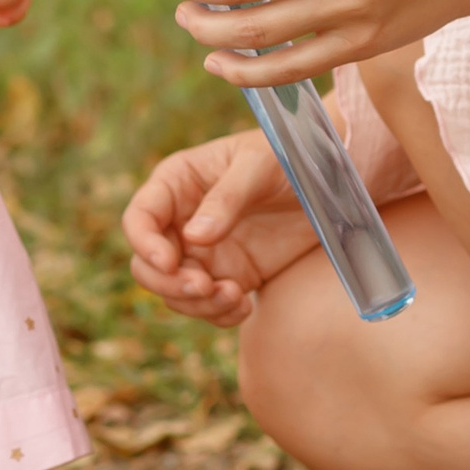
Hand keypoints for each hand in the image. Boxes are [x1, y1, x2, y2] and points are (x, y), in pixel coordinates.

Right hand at [122, 128, 319, 327]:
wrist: (329, 178)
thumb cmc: (288, 155)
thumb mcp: (259, 166)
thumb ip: (226, 198)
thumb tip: (194, 237)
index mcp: (178, 184)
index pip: (140, 218)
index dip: (144, 244)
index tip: (169, 262)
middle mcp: (182, 221)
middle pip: (148, 265)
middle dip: (169, 283)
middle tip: (204, 287)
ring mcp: (205, 252)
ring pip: (175, 292)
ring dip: (197, 304)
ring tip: (235, 297)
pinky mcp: (230, 275)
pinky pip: (209, 306)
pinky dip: (219, 314)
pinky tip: (244, 307)